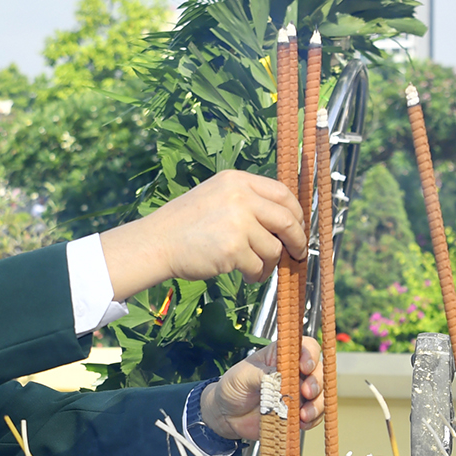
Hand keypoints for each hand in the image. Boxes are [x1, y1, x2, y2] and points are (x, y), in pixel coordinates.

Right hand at [99, 171, 306, 302]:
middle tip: (297, 254)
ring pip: (274, 248)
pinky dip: (256, 275)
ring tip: (256, 268)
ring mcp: (237, 222)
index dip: (296, 214)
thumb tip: (286, 222)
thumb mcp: (217, 196)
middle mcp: (240, 197)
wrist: (157, 242)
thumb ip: (248, 201)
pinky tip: (246, 275)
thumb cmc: (186, 224)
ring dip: (270, 263)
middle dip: (297, 241)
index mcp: (237, 180)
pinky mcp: (233, 249)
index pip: (283, 193)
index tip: (298, 228)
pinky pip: (258, 266)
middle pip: (287, 220)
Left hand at [200, 337, 323, 440]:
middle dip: (316, 382)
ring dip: (317, 404)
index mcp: (282, 355)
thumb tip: (280, 379)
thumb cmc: (233, 387)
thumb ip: (263, 375)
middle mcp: (294, 372)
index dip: (310, 355)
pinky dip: (312, 420)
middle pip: (318, 372)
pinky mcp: (296, 412)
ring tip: (304, 413)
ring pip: (320, 395)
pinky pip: (313, 416)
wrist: (225, 415)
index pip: (306, 347)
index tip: (305, 366)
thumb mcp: (243, 375)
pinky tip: (302, 422)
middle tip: (306, 392)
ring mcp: (297, 393)